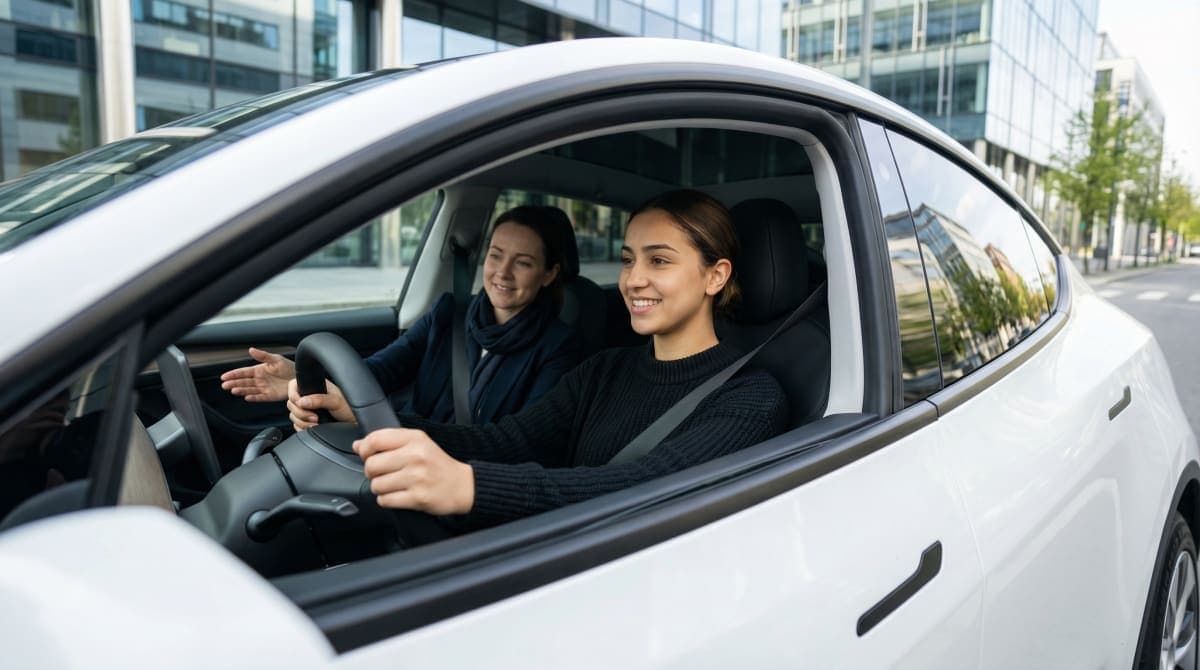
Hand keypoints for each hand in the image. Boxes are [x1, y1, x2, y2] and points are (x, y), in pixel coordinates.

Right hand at [220, 347, 295, 401]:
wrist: (299, 377)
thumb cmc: (288, 367)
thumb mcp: (275, 359)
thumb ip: (263, 356)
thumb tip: (251, 349)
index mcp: (259, 370)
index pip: (243, 372)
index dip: (233, 374)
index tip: (224, 376)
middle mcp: (259, 380)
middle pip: (243, 382)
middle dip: (234, 383)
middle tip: (225, 385)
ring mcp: (264, 388)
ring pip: (249, 389)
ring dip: (241, 390)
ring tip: (234, 390)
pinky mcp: (270, 396)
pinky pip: (260, 397)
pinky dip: (253, 397)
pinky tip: (247, 397)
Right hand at [286, 378, 354, 430]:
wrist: (355, 423)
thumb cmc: (350, 409)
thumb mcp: (336, 401)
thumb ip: (320, 399)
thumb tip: (302, 401)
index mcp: (314, 386)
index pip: (293, 386)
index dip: (294, 396)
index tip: (302, 404)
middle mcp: (309, 396)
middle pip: (291, 403)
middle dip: (300, 413)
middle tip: (314, 417)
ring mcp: (307, 409)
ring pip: (293, 415)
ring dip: (302, 422)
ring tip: (316, 423)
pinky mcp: (307, 421)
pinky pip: (296, 425)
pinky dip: (302, 428)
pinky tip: (314, 427)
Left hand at [355, 428, 474, 514]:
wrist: (462, 486)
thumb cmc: (437, 464)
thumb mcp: (417, 444)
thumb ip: (388, 442)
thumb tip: (357, 445)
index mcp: (414, 439)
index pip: (375, 440)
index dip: (365, 450)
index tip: (367, 455)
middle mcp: (415, 456)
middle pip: (371, 465)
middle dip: (372, 473)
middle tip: (383, 474)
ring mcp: (416, 478)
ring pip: (376, 485)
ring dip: (380, 488)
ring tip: (394, 485)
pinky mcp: (417, 497)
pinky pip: (385, 500)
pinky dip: (387, 500)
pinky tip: (398, 495)